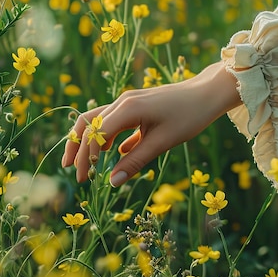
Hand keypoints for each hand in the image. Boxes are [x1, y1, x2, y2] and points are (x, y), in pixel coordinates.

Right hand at [61, 61, 242, 185]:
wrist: (207, 93)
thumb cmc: (189, 117)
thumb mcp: (162, 142)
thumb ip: (135, 162)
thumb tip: (112, 183)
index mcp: (127, 109)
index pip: (95, 134)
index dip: (86, 157)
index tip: (85, 178)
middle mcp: (123, 102)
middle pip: (88, 122)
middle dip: (76, 145)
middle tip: (69, 169)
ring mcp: (129, 102)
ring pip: (98, 120)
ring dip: (89, 141)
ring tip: (85, 164)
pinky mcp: (137, 106)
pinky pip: (114, 121)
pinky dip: (107, 137)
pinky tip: (111, 154)